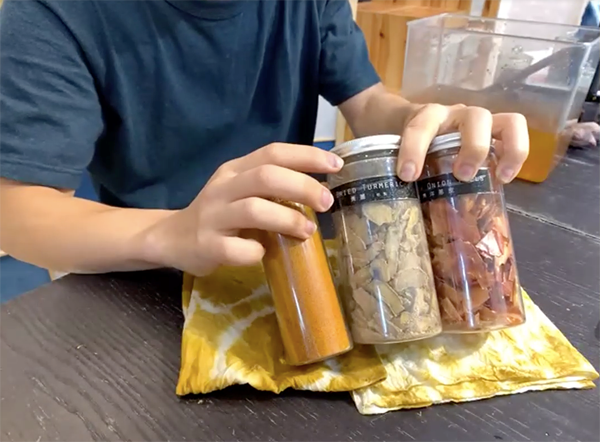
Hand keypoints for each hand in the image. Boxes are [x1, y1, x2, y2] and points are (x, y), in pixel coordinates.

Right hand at [145, 143, 342, 275]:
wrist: (171, 237)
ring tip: (307, 232)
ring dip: (287, 219)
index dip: (307, 156)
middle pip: (266, 176)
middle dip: (303, 187)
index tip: (335, 165)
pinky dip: (256, 252)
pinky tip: (263, 254)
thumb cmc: (219, 214)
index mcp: (235, 170)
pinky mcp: (206, 245)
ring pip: (254, 210)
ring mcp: (212, 216)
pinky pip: (237, 249)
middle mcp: (222, 188)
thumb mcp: (240, 190)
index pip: (273, 152)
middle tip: (326, 203)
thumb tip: (320, 190)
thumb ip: (271, 186)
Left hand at [397, 104, 528, 183]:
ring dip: (507, 149)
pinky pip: (517, 132)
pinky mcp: (496, 130)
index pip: (421, 125)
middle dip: (473, 148)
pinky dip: (517, 154)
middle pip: (476, 118)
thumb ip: (396, 171)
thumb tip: (389, 209)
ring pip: (507, 122)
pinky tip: (505, 178)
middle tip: (462, 175)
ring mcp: (481, 121)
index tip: (407, 175)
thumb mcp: (399, 152)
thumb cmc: (411, 144)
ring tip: (499, 177)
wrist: (418, 123)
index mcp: (428, 116)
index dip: (413, 149)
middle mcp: (458, 114)